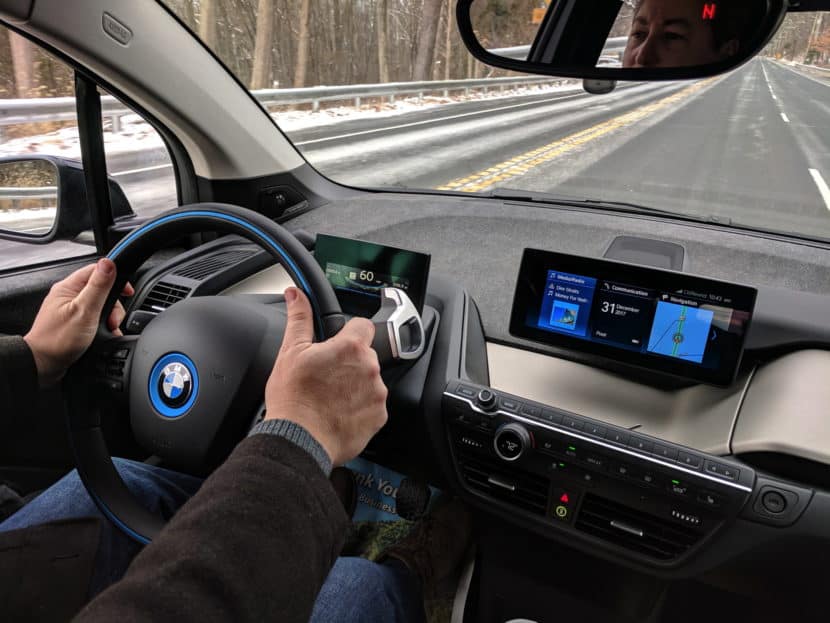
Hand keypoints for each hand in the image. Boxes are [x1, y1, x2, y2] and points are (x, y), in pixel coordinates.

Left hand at [24, 258, 133, 386]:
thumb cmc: (58, 340)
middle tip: (112, 320)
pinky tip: (104, 335)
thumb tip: (109, 263)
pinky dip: (103, 327)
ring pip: (100, 305)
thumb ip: (98, 287)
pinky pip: (95, 318)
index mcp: (68, 288)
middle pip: (102, 290)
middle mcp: (69, 296)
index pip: (97, 270)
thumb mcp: (84, 311)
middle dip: (113, 306)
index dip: (115, 278)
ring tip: (108, 330)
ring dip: (109, 318)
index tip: (127, 291)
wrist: (43, 365)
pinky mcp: (74, 323)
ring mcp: (71, 310)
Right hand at [264, 287, 387, 465]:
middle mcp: (370, 368)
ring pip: (370, 380)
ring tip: (330, 397)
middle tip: (326, 376)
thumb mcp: (290, 352)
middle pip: (366, 355)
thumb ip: (299, 318)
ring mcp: (377, 394)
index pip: (363, 325)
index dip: (349, 332)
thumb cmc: (293, 399)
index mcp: (351, 347)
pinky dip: (360, 408)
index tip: (338, 344)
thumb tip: (296, 295)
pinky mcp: (379, 417)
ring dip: (356, 385)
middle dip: (349, 362)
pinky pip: (373, 406)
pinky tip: (339, 412)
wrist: (298, 440)